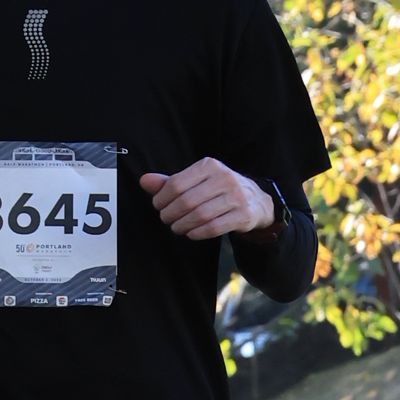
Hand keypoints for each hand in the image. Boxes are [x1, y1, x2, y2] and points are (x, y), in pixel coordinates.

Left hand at [140, 157, 277, 240]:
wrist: (256, 200)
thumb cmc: (219, 190)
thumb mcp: (196, 181)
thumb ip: (170, 182)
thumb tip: (144, 181)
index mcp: (209, 166)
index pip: (176, 183)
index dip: (162, 198)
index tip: (159, 206)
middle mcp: (224, 178)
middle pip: (186, 201)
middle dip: (170, 214)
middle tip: (166, 219)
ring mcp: (236, 197)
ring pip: (199, 216)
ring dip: (182, 226)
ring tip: (177, 227)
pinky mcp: (243, 215)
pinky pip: (213, 228)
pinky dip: (197, 233)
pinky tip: (191, 233)